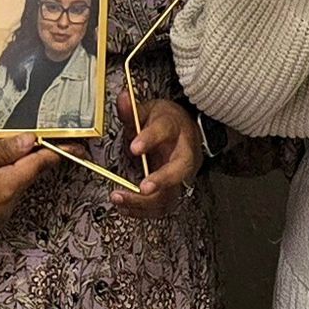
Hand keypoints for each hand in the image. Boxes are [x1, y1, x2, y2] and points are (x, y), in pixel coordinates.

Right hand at [0, 134, 59, 250]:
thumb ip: (3, 149)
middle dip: (20, 157)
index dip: (61, 151)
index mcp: (7, 188)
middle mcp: (7, 207)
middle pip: (25, 174)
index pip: (41, 164)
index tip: (80, 144)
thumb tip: (32, 141)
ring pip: (10, 186)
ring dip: (2, 171)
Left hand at [112, 92, 203, 219]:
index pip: (165, 130)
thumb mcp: (150, 110)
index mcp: (175, 128)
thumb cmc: (167, 123)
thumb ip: (133, 110)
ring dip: (146, 202)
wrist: (186, 134)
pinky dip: (143, 211)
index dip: (150, 139)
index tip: (134, 147)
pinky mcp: (174, 190)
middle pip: (180, 168)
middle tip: (143, 187)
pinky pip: (162, 206)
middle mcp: (183, 153)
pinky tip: (125, 207)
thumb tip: (122, 97)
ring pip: (171, 193)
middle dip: (162, 180)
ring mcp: (180, 175)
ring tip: (121, 200)